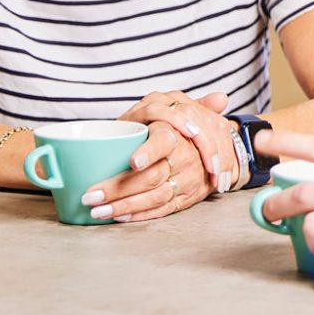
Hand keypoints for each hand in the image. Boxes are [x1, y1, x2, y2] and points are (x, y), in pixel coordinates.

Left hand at [82, 91, 235, 222]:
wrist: (223, 153)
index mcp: (177, 135)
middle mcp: (185, 160)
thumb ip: (162, 105)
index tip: (133, 161)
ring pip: (153, 197)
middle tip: (90, 196)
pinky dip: (139, 214)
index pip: (164, 143)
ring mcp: (187, 182)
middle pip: (150, 178)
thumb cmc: (187, 130)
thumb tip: (203, 98)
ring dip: (123, 206)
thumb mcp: (181, 112)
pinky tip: (119, 216)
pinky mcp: (187, 198)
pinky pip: (162, 209)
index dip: (149, 152)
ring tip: (97, 211)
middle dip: (117, 189)